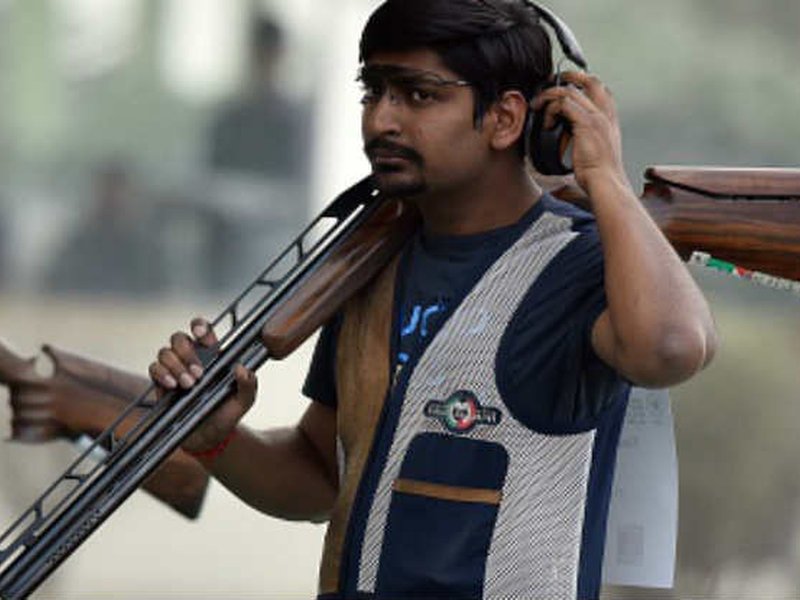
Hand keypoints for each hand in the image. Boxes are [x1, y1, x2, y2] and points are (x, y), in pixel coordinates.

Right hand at [148, 317, 256, 453]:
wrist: (209, 439)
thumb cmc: (226, 415)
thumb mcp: (244, 401)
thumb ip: (248, 385)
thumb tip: (242, 369)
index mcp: (213, 356)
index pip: (203, 331)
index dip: (200, 327)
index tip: (202, 334)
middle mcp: (192, 358)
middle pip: (180, 338)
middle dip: (187, 353)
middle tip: (199, 374)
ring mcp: (175, 369)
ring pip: (165, 352)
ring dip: (176, 366)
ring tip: (189, 385)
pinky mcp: (162, 383)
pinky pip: (154, 368)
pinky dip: (162, 374)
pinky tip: (173, 386)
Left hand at [532, 71, 628, 193]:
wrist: (606, 184)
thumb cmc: (599, 176)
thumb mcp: (591, 153)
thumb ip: (579, 142)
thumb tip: (561, 143)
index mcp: (609, 120)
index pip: (600, 90)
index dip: (582, 83)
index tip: (564, 88)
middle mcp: (606, 115)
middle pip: (591, 80)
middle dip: (569, 76)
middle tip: (551, 81)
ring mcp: (597, 118)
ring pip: (571, 91)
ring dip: (550, 96)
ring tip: (538, 105)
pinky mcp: (587, 124)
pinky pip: (564, 104)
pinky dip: (551, 111)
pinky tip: (546, 124)